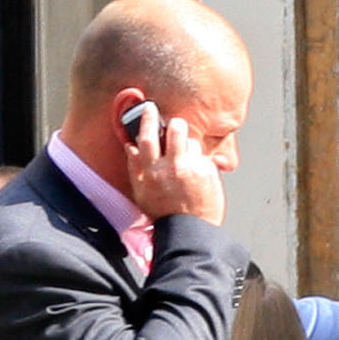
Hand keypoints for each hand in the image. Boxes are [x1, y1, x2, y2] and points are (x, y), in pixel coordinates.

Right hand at [120, 100, 226, 230]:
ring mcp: (190, 169)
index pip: (147, 138)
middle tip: (177, 126)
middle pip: (175, 130)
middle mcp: (170, 168)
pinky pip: (205, 157)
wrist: (188, 230)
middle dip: (177, 125)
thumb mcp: (141, 191)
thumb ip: (136, 167)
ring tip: (188, 160)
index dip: (147, 120)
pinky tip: (199, 177)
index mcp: (150, 172)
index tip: (149, 109)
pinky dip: (202, 163)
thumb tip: (131, 146)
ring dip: (190, 146)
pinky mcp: (207, 172)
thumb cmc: (163, 213)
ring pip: (192, 141)